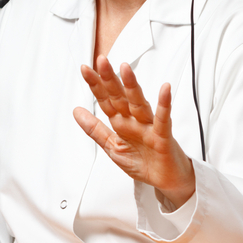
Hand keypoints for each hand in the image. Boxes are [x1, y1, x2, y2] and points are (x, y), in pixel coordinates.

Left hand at [74, 56, 195, 208]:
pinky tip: (164, 89)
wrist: (167, 181)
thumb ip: (95, 129)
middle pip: (120, 96)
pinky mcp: (163, 136)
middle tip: (101, 61)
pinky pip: (163, 119)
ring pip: (139, 103)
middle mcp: (134, 121)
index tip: (85, 69)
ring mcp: (149, 126)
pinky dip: (164, 104)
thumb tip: (76, 111)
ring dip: (132, 86)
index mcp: (121, 123)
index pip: (106, 100)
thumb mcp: (112, 147)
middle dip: (110, 79)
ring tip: (125, 68)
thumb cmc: (144, 162)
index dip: (95, 85)